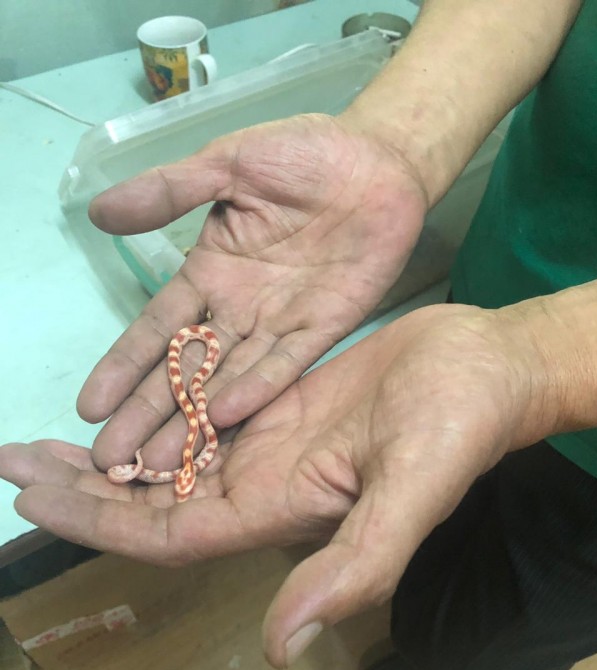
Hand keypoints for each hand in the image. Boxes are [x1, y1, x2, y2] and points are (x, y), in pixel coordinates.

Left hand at [0, 302, 543, 667]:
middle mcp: (261, 485)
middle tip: (12, 464)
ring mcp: (267, 443)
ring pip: (168, 459)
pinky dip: (154, 414)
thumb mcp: (410, 497)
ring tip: (43, 443)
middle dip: (80, 489)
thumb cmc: (456, 427)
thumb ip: (351, 568)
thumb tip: (282, 650)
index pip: (168, 533)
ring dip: (107, 453)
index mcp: (278, 513)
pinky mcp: (277, 403)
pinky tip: (121, 405)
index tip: (31, 501)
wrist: (486, 369)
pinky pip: (199, 415)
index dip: (99, 523)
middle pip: (153, 501)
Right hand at [80, 113, 426, 470]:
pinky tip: (226, 417)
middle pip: (185, 369)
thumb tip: (97, 211)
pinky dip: (258, 388)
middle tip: (115, 459)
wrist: (378, 158)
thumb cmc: (302, 155)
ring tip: (162, 462)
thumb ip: (169, 191)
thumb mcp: (227, 164)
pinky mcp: (324, 327)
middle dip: (149, 413)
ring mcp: (280, 322)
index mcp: (210, 272)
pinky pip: (286, 363)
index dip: (124, 366)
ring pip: (228, 378)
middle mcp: (239, 308)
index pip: (157, 328)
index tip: (92, 406)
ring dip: (195, 418)